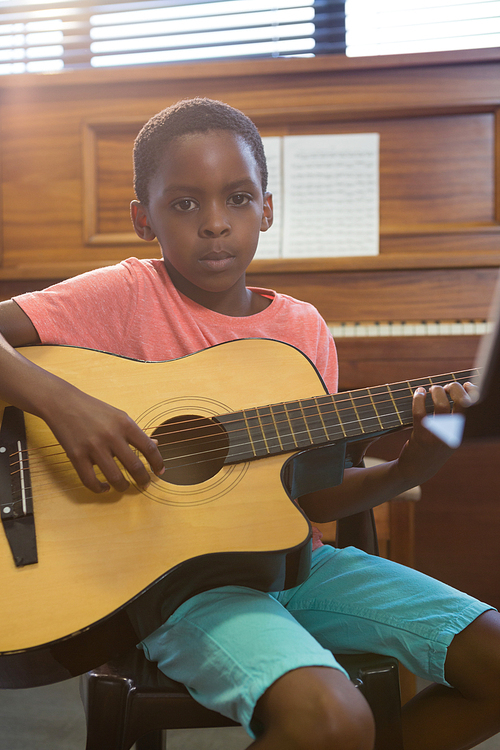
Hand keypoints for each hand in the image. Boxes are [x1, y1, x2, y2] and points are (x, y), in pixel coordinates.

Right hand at [45, 385, 164, 493]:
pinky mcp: (76, 456)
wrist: (62, 403)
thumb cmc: (93, 409)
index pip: (149, 448)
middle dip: (143, 480)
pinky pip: (91, 481)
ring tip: (124, 487)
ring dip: (123, 487)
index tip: (159, 472)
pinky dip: (100, 489)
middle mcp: (111, 435)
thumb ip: (136, 432)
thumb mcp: (119, 416)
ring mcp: (93, 447)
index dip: (157, 463)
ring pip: (115, 478)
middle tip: (144, 484)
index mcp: (125, 424)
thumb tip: (155, 445)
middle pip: (134, 466)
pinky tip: (104, 487)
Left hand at [396, 380, 476, 486]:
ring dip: (437, 391)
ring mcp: (438, 436)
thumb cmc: (433, 448)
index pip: (475, 409)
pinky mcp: (421, 436)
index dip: (473, 392)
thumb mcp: (449, 437)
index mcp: (463, 433)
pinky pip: (420, 412)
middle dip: (455, 388)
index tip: (467, 385)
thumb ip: (454, 420)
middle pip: (462, 403)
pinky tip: (419, 393)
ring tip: (433, 389)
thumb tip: (454, 391)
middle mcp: (454, 434)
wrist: (416, 470)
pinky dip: (419, 398)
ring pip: (441, 405)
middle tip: (447, 387)